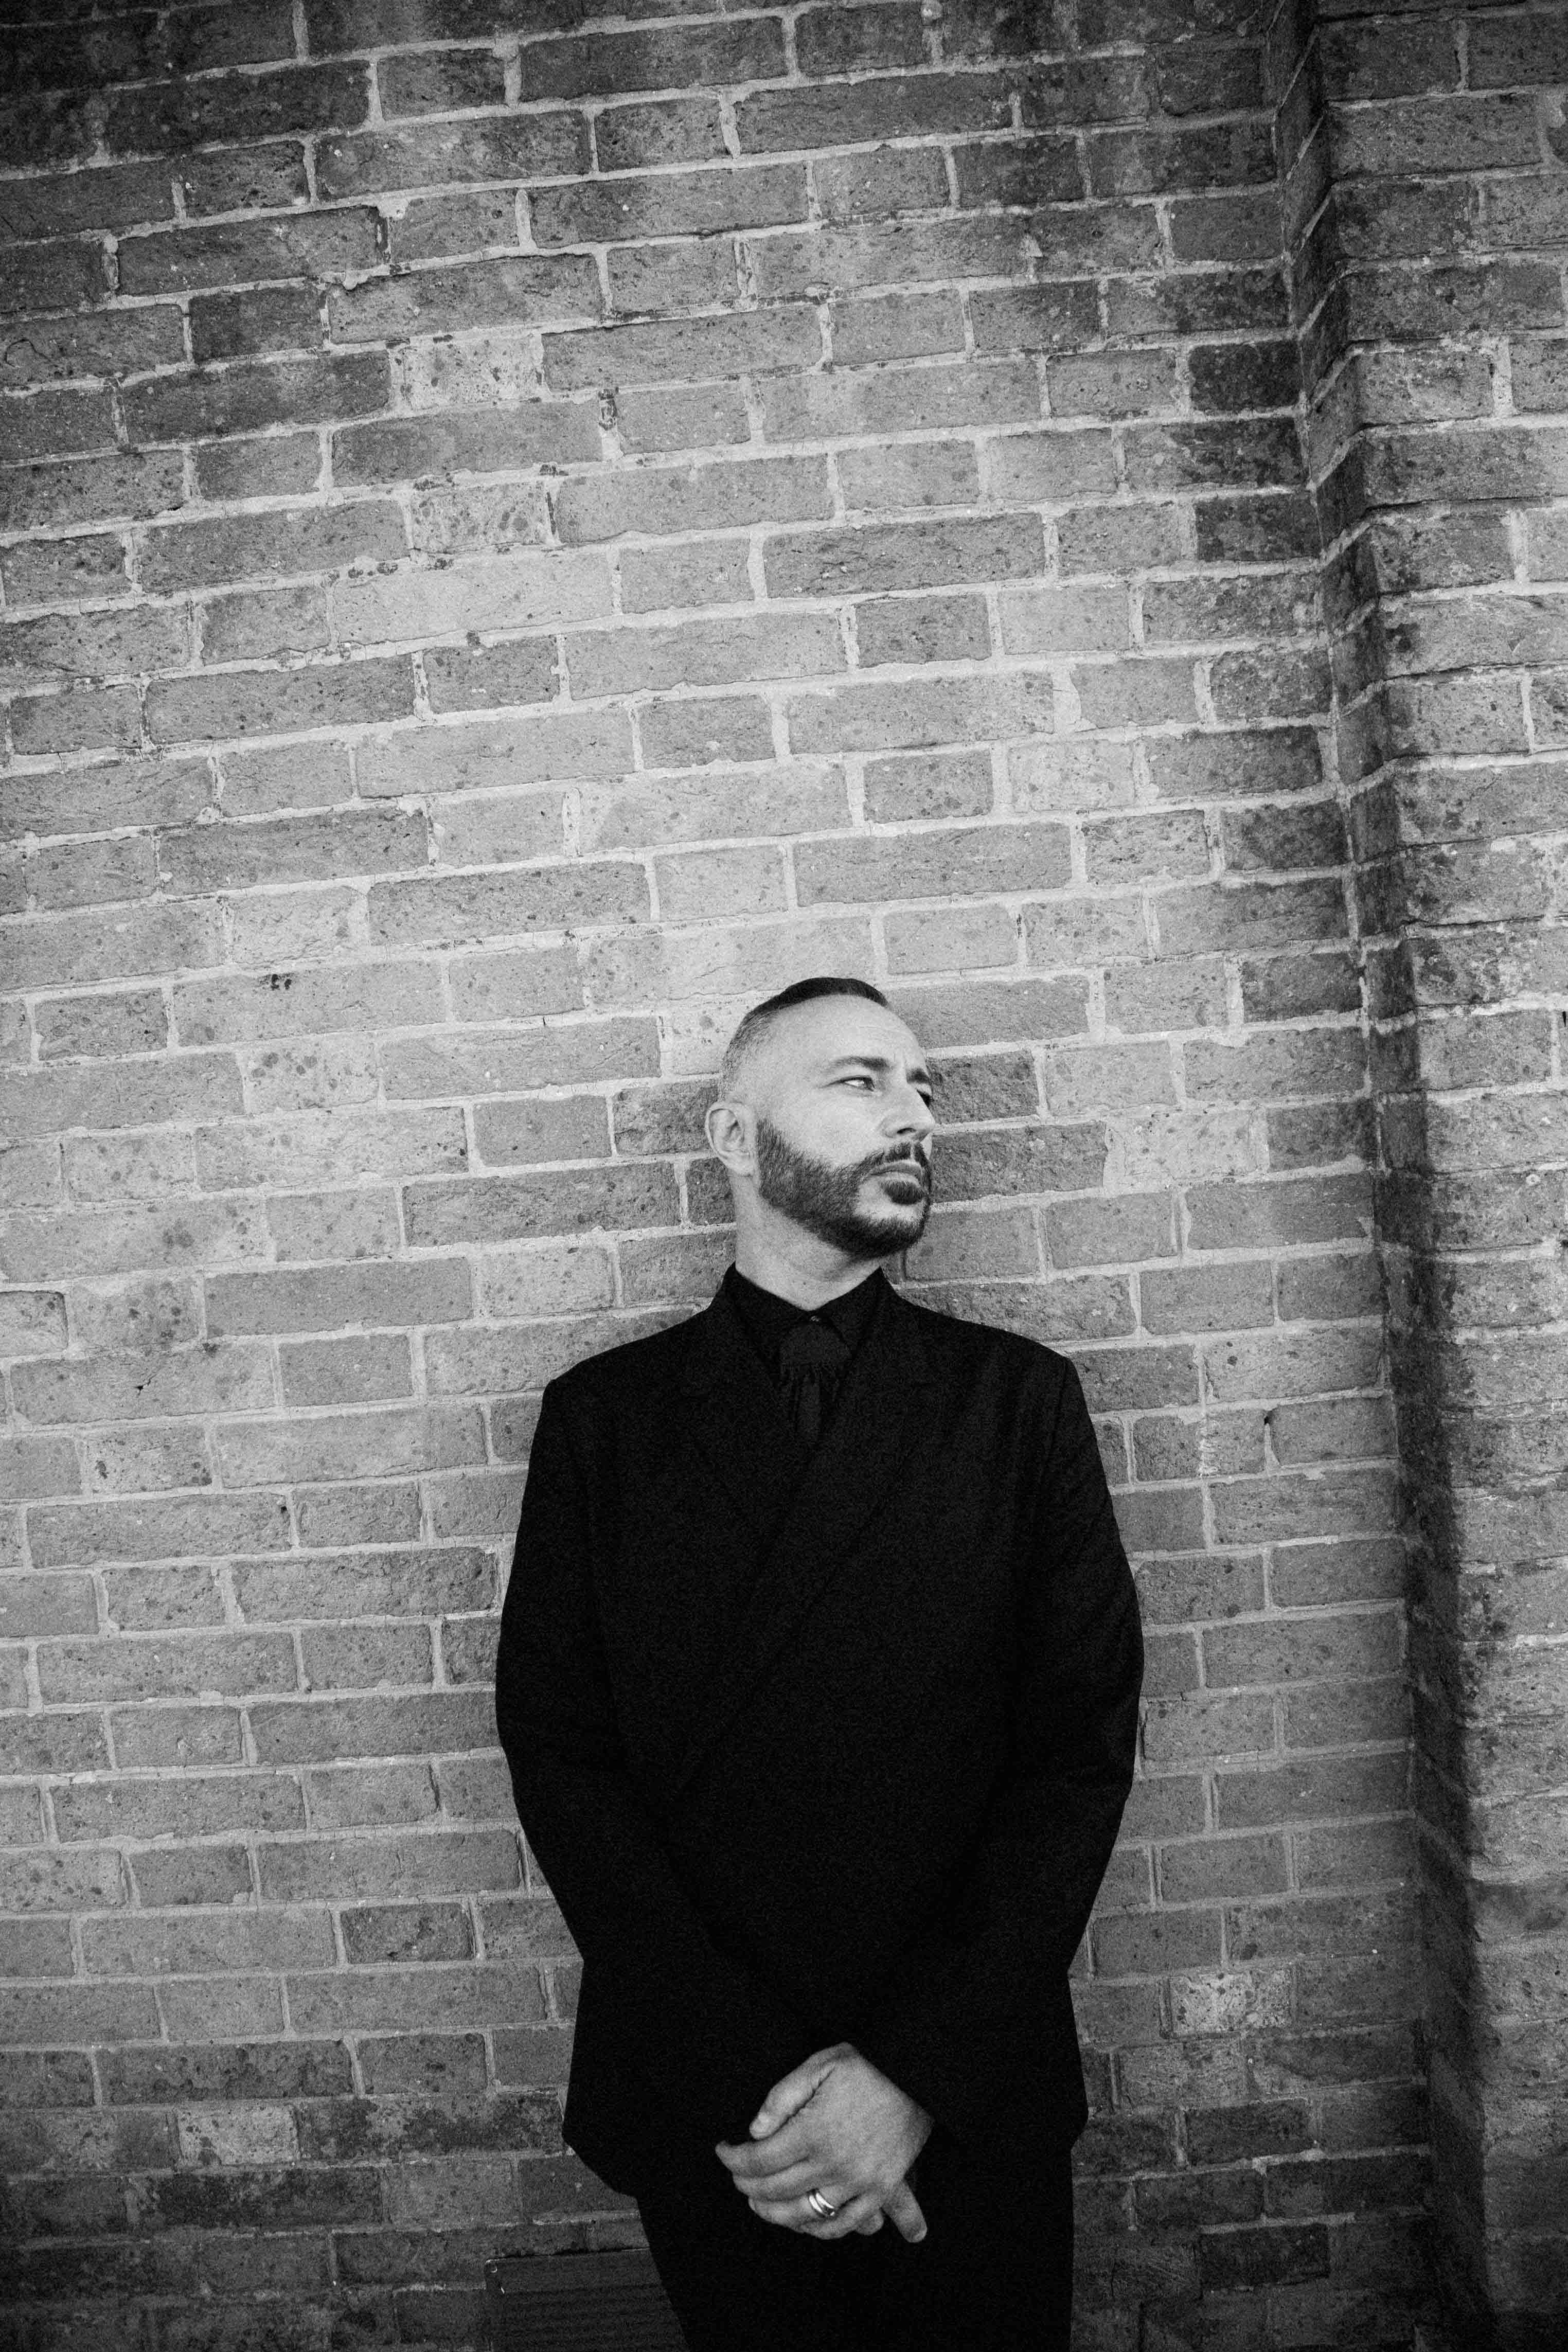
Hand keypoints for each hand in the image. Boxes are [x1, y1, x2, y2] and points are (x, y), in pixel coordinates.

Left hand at [715, 2042, 933, 2242]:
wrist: (916, 2075)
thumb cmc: (865, 2066)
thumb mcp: (819, 2065)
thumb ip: (782, 2097)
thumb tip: (755, 2131)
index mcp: (814, 2131)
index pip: (759, 2159)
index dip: (734, 2159)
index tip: (723, 2150)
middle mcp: (834, 2163)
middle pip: (775, 2189)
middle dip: (746, 2185)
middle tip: (736, 2176)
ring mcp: (858, 2182)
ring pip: (803, 2214)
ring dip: (773, 2213)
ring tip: (758, 2202)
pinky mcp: (879, 2190)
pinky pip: (844, 2225)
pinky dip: (817, 2229)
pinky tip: (800, 2221)